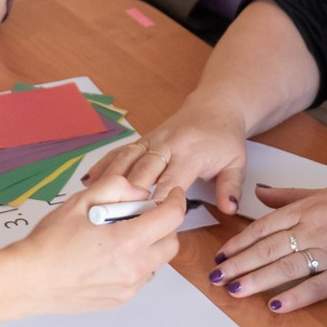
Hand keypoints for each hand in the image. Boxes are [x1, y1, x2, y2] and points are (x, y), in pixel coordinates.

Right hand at [0, 173, 186, 316]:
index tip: (171, 194)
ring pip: (157, 262)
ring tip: (122, 237)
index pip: (171, 218)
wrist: (28, 280)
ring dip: (150, 246)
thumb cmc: (49, 242)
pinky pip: (140, 278)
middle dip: (165, 226)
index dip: (175, 200)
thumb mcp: (80, 202)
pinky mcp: (120, 300)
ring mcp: (128, 288)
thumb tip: (139, 189)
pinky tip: (110, 257)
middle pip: (171, 243)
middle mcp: (133, 268)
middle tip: (144, 216)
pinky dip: (135, 264)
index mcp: (126, 241)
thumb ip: (115, 188)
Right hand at [91, 99, 248, 214]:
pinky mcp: (143, 140)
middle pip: (143, 171)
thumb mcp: (237, 162)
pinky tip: (89, 182)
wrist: (215, 106)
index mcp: (191, 152)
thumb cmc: (224, 137)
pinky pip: (121, 152)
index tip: (146, 220)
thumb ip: (231, 186)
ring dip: (111, 180)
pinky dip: (105, 165)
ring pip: (126, 160)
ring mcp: (152, 140)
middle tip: (114, 217)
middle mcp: (168, 144)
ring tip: (93, 202)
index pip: (172, 180)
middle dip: (129, 194)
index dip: (158, 201)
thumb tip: (228, 208)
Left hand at [207, 184, 326, 312]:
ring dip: (258, 281)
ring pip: (287, 268)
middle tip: (217, 277)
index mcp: (311, 208)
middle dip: (240, 264)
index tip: (221, 254)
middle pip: (270, 248)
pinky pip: (316, 288)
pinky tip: (276, 306)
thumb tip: (259, 193)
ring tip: (235, 291)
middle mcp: (318, 229)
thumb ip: (291, 196)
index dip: (240, 242)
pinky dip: (296, 298)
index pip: (266, 226)